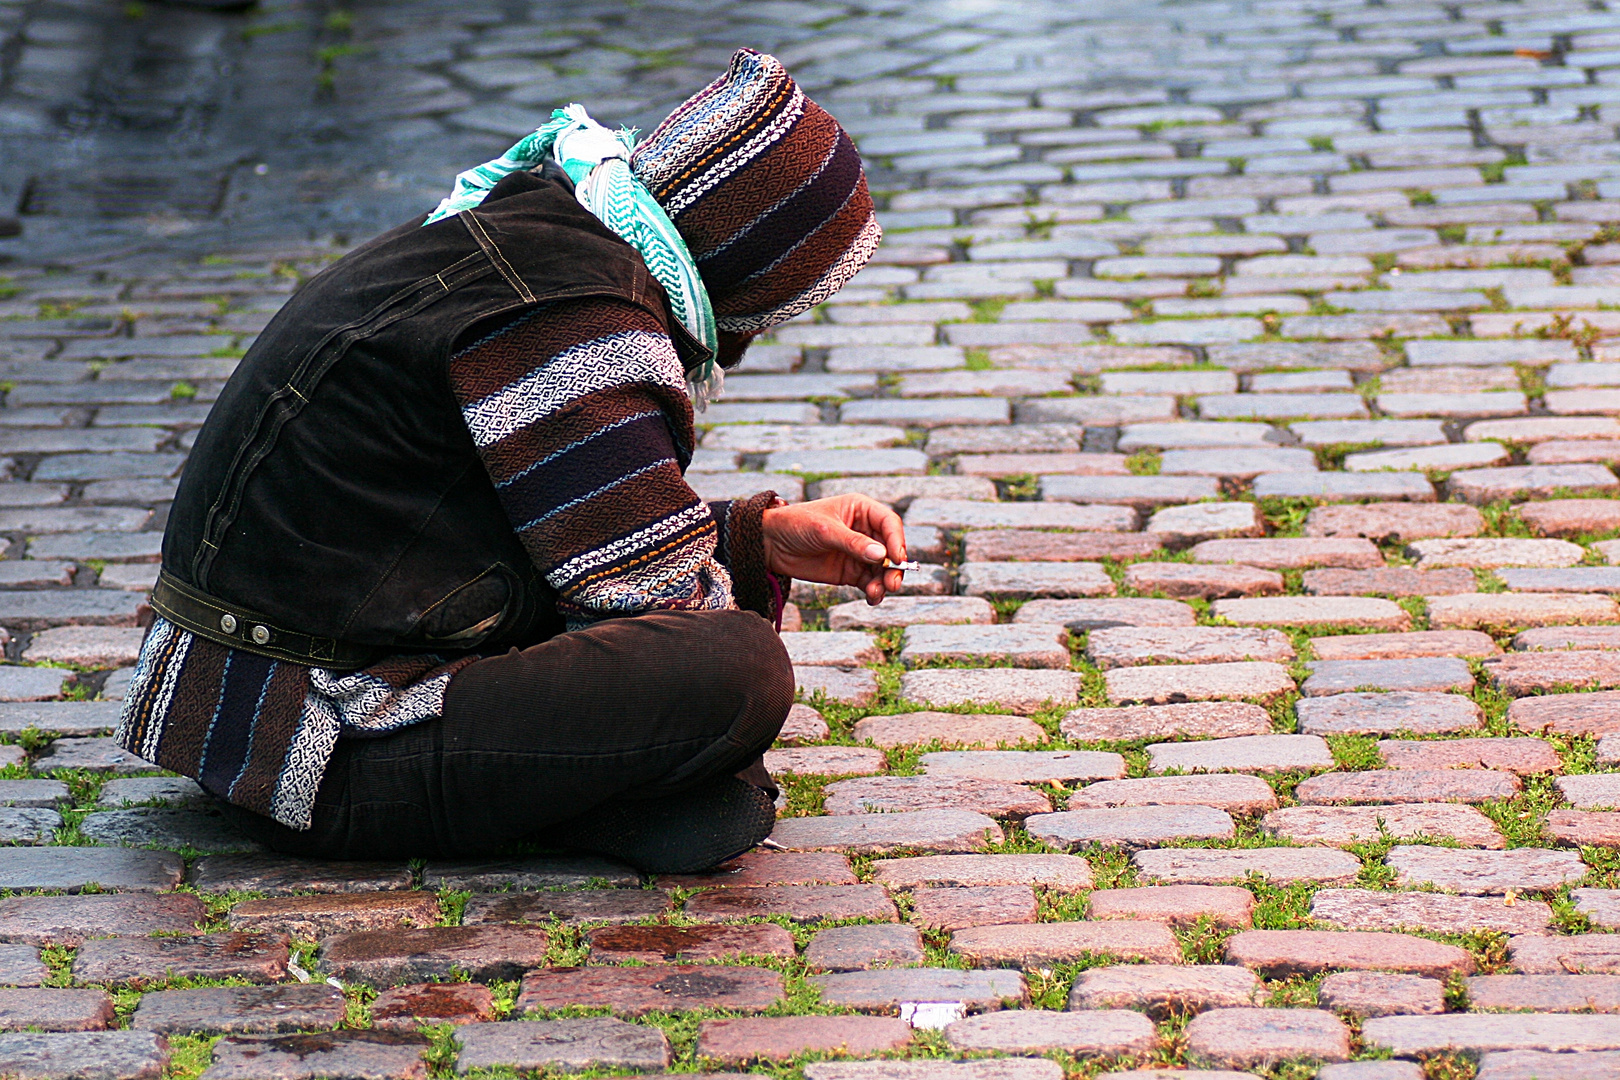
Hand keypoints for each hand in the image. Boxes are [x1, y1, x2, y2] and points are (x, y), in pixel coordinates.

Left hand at [761, 494, 905, 605]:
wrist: (770, 544)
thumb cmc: (795, 524)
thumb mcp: (824, 530)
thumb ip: (853, 543)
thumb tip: (882, 555)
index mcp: (861, 510)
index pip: (889, 523)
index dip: (897, 540)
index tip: (897, 559)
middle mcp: (864, 531)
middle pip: (890, 549)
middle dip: (894, 567)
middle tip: (893, 583)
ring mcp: (859, 553)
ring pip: (882, 569)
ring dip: (884, 582)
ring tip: (876, 592)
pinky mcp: (850, 572)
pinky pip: (869, 582)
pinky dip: (874, 591)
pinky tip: (872, 598)